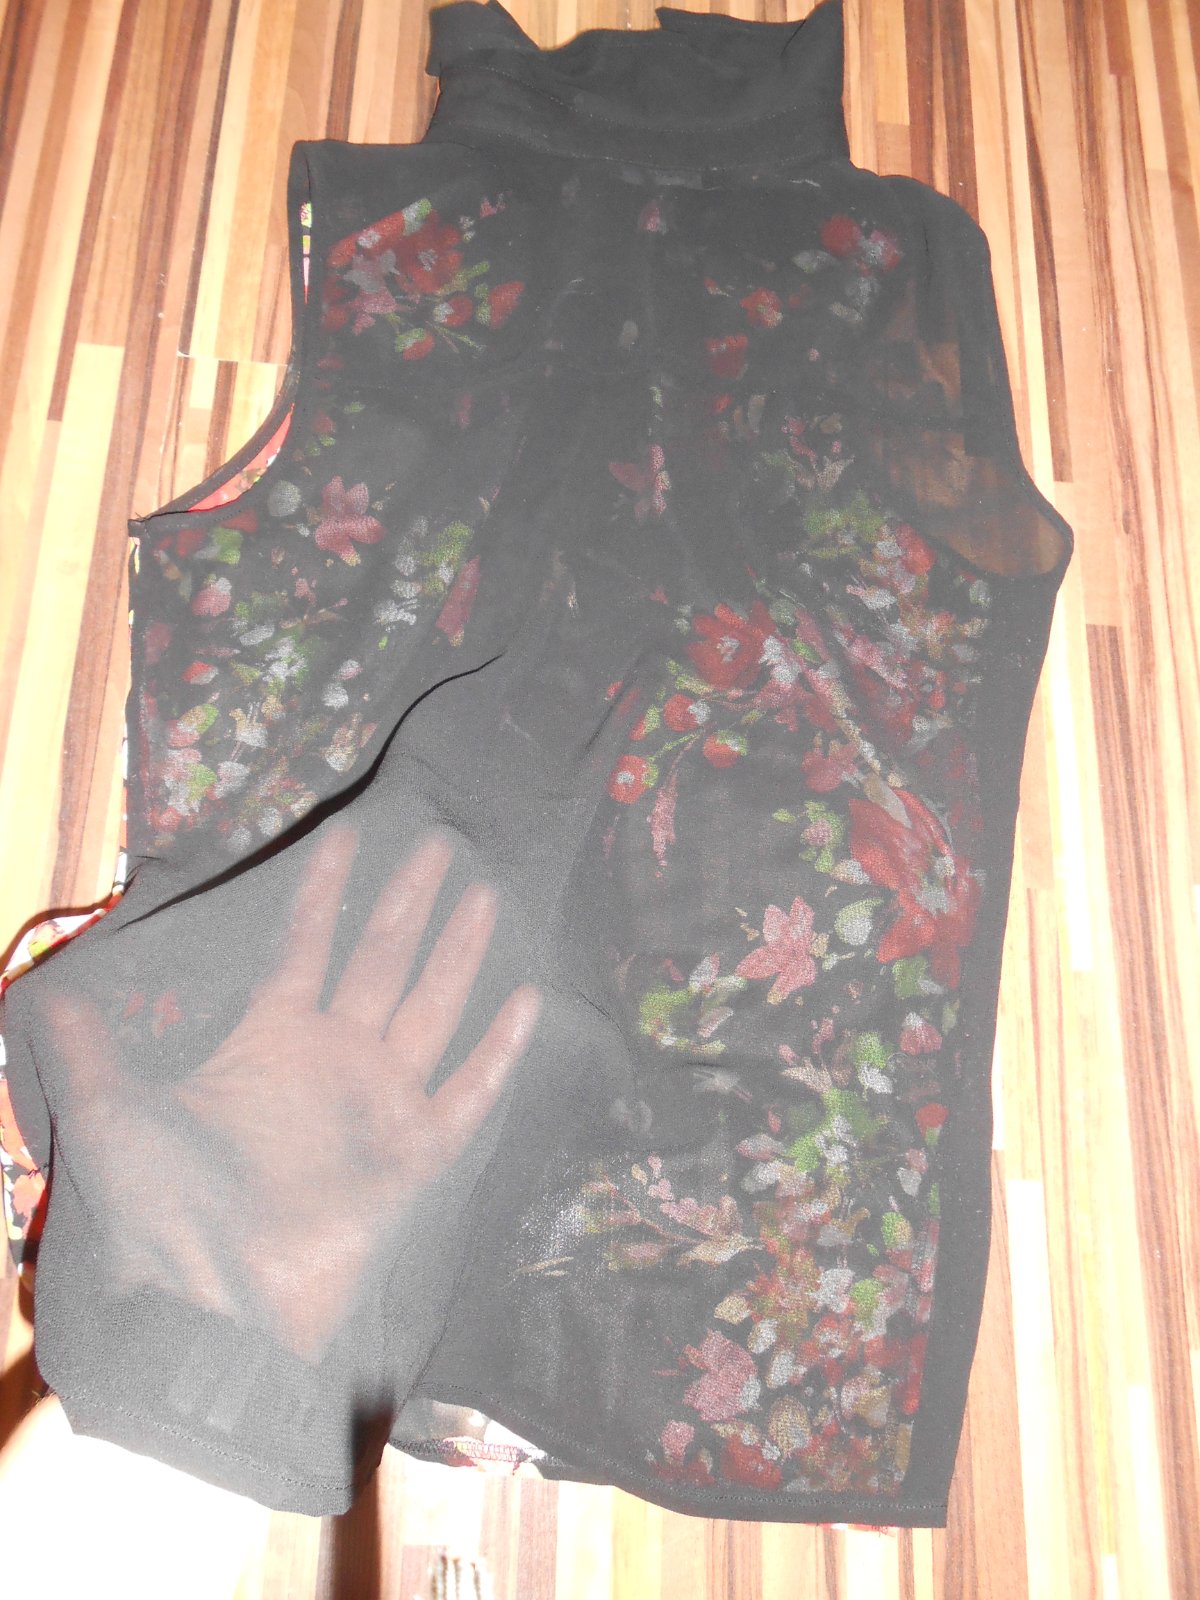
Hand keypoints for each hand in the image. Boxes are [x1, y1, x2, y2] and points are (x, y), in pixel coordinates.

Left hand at [37, 821, 543, 1362]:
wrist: (211, 1298)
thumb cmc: (164, 1207)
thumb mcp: (112, 1114)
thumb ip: (90, 1051)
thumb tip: (52, 993)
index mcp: (270, 1042)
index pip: (305, 946)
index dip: (324, 891)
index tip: (346, 833)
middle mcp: (333, 1060)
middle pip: (381, 961)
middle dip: (408, 902)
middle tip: (440, 843)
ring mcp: (380, 1103)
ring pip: (431, 1009)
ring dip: (458, 953)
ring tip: (485, 894)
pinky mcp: (417, 1153)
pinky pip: (469, 1093)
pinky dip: (499, 1051)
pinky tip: (527, 998)